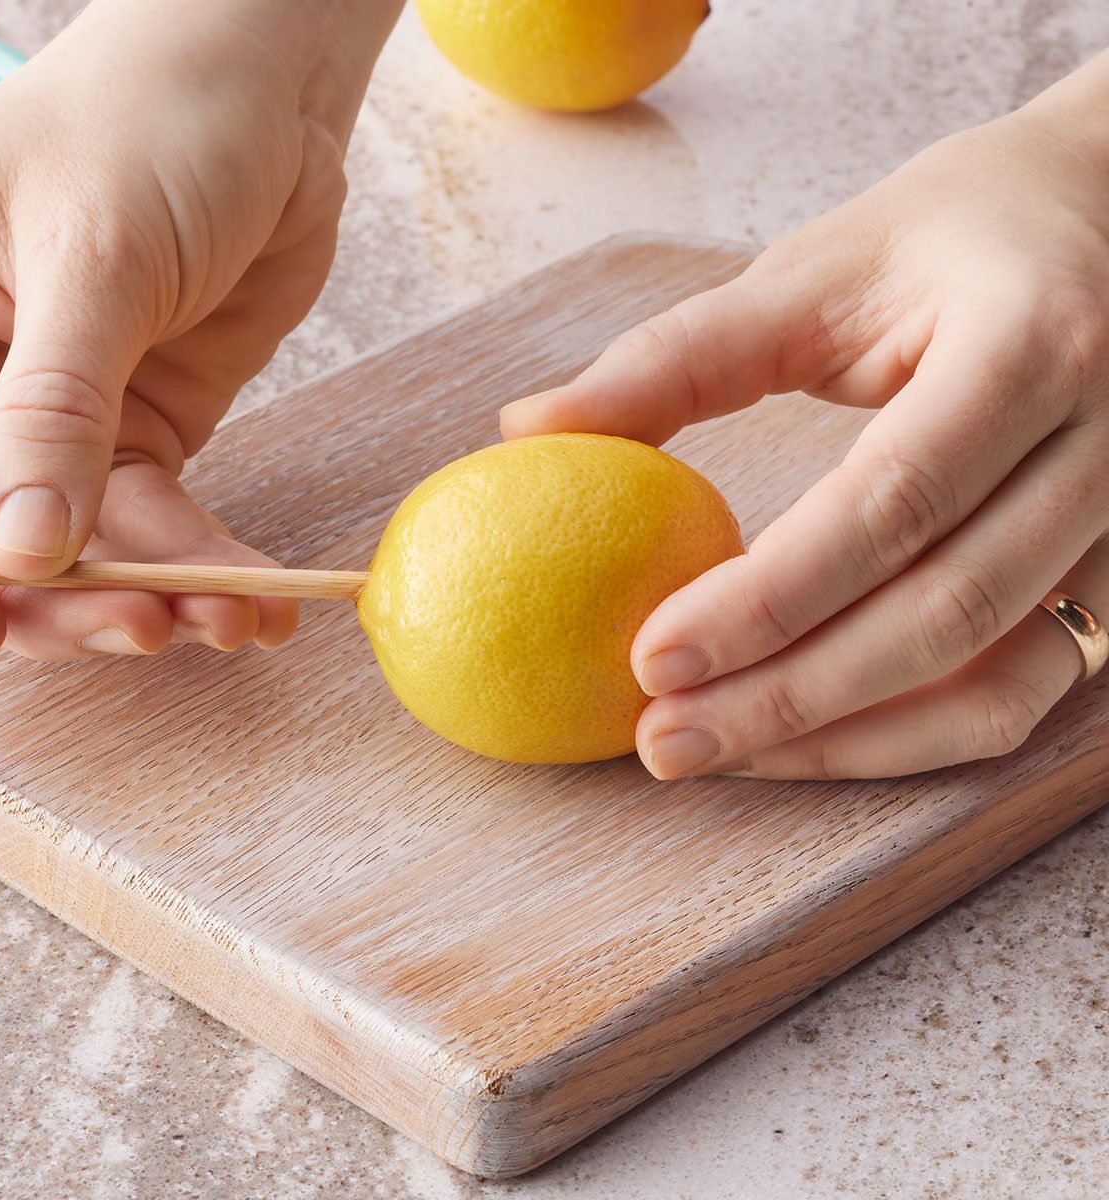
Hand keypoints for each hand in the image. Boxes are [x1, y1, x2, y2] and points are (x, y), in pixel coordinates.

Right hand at [0, 0, 398, 658]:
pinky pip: (161, 521)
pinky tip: (255, 603)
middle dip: (59, 595)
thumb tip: (21, 551)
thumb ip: (51, 408)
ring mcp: (57, 415)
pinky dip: (206, 565)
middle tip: (137, 628)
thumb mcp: (89, 260)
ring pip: (78, 544)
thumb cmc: (150, 128)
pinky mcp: (143, 430)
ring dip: (148, 594)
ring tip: (223, 618)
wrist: (270, 103)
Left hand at [503, 50, 1108, 778]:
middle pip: (944, 611)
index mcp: (1028, 343)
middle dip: (790, 697)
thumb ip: (672, 358)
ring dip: (849, 741)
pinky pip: (1021, 692)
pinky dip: (910, 735)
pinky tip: (805, 741)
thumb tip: (525, 428)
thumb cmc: (941, 242)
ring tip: (719, 756)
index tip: (649, 658)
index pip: (891, 501)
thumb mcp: (807, 273)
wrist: (1098, 222)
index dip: (767, 598)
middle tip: (663, 741)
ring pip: (997, 679)